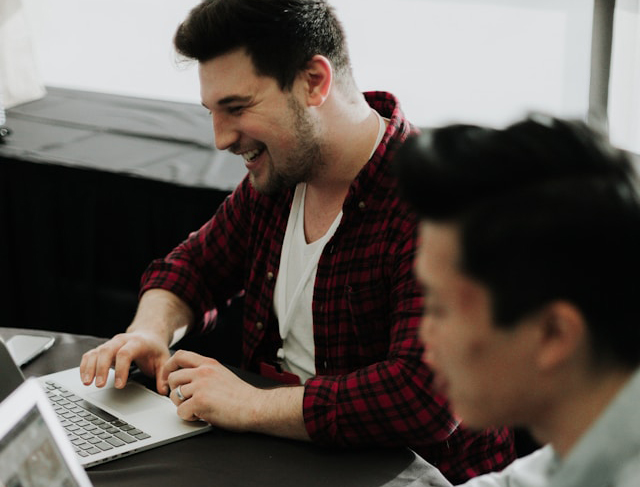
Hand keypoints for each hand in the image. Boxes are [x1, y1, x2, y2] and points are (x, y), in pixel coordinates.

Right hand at [79, 330, 170, 391]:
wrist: (148, 334)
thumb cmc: (154, 348)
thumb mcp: (163, 359)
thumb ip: (163, 375)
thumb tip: (164, 390)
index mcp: (137, 342)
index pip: (125, 353)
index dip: (121, 369)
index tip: (119, 385)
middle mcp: (121, 341)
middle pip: (107, 351)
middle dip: (101, 368)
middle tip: (99, 385)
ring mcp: (111, 344)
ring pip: (96, 352)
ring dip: (90, 367)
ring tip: (87, 383)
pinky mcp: (103, 349)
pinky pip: (90, 355)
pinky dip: (85, 366)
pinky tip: (84, 378)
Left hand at [162, 350, 308, 439]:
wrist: (256, 407)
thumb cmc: (242, 396)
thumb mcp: (222, 374)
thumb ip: (205, 373)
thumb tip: (187, 379)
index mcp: (209, 364)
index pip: (180, 355)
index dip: (169, 367)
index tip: (168, 378)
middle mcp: (203, 372)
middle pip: (173, 378)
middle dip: (176, 392)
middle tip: (187, 401)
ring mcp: (201, 386)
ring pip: (174, 395)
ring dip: (182, 405)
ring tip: (197, 409)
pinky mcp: (200, 402)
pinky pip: (181, 411)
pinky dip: (189, 417)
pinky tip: (201, 416)